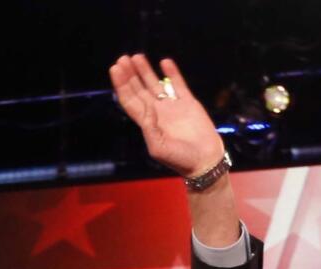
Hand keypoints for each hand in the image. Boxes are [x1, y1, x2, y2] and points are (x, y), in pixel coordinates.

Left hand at [109, 54, 224, 178]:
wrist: (204, 160)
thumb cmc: (180, 159)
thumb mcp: (158, 148)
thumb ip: (149, 128)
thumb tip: (146, 108)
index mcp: (147, 123)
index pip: (130, 100)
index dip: (121, 85)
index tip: (115, 70)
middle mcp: (157, 112)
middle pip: (138, 89)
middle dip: (130, 75)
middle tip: (122, 59)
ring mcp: (172, 106)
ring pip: (155, 84)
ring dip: (145, 71)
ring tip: (136, 56)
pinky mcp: (188, 102)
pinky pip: (178, 84)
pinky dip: (172, 73)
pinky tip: (164, 62)